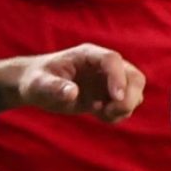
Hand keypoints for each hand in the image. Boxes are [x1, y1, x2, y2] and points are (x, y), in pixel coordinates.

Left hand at [0, 45, 144, 121]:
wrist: (37, 86)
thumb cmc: (36, 80)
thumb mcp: (39, 84)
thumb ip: (54, 87)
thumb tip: (72, 93)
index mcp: (88, 55)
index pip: (112, 60)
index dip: (118, 78)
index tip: (115, 98)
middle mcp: (102, 66)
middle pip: (134, 76)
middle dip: (129, 96)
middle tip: (111, 111)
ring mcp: (107, 81)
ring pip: (134, 91)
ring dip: (125, 107)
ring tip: (100, 113)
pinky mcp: (106, 96)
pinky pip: (125, 105)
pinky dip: (118, 114)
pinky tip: (99, 116)